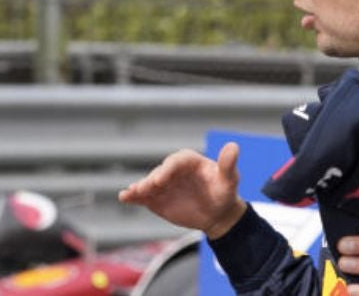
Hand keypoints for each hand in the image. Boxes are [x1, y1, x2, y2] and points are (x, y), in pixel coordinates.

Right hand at [118, 142, 246, 238]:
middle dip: (152, 180)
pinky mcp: (156, 198)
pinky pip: (143, 196)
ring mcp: (163, 184)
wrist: (217, 213)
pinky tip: (124, 197)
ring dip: (140, 188)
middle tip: (146, 188)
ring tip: (133, 193)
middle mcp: (172, 170)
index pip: (176, 161)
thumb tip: (234, 146)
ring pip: (149, 184)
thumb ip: (228, 164)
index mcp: (188, 161)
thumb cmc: (223, 192)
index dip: (168, 169)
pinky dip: (133, 196)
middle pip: (159, 173)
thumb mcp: (229, 180)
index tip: (161, 179)